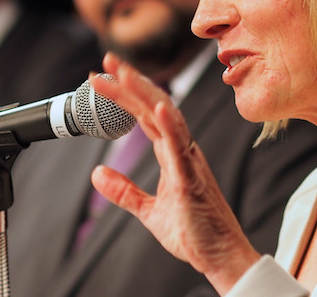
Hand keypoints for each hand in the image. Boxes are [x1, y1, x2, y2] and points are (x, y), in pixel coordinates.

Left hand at [90, 52, 260, 293]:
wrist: (220, 257)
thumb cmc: (194, 233)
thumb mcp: (148, 210)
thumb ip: (123, 191)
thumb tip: (97, 173)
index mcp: (172, 153)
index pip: (144, 115)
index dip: (124, 93)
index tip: (101, 77)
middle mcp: (183, 149)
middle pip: (154, 106)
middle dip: (131, 81)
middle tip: (107, 59)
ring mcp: (189, 161)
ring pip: (166, 117)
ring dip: (144, 94)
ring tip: (123, 73)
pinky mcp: (192, 179)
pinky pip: (181, 147)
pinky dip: (170, 126)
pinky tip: (157, 108)